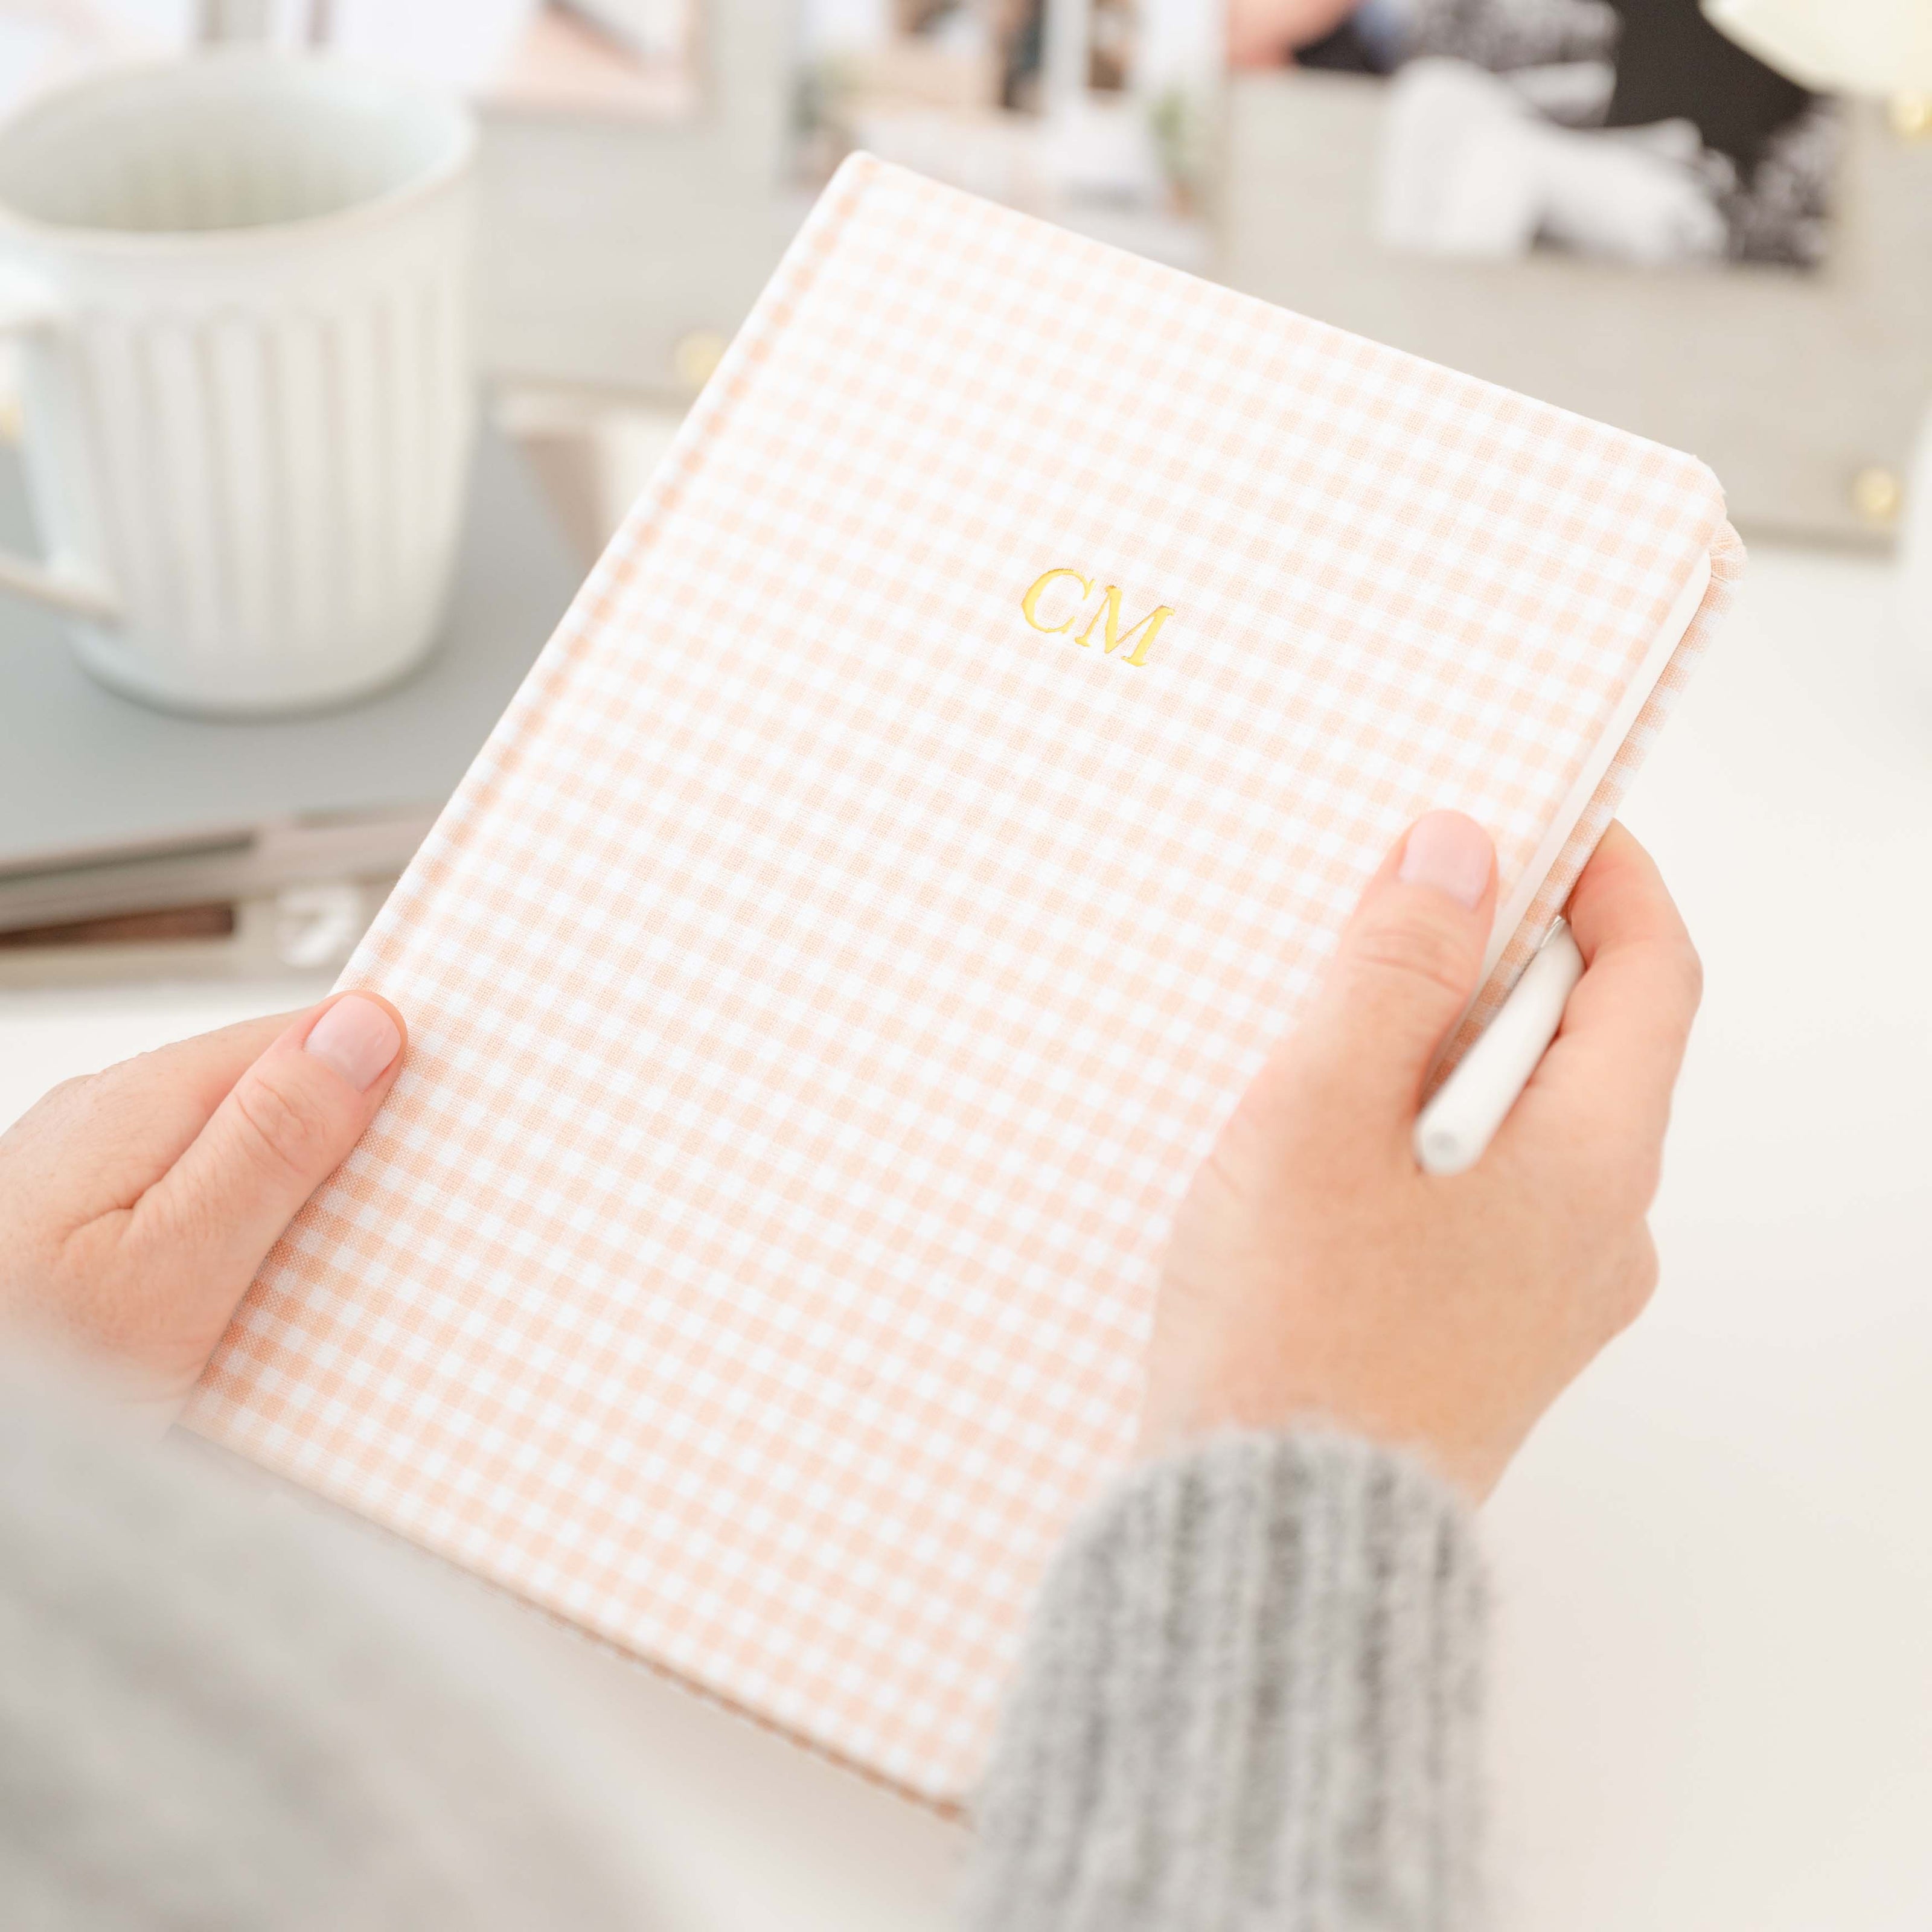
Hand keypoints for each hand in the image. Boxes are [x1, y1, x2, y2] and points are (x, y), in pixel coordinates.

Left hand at [0, 994, 405, 1418]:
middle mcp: (115, 1128)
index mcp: (144, 1108)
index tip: (465, 1113)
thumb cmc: (31, 1376)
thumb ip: (269, 1146)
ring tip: (362, 1276)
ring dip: (313, 1212)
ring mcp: (99, 1187)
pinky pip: (210, 1221)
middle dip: (361, 1152)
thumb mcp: (173, 1270)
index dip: (395, 1068)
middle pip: (285, 1101)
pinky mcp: (97, 1246)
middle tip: (424, 1220)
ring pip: (251, 1165)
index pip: (310, 1035)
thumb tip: (363, 1031)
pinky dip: (261, 1256)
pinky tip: (282, 1308)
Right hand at [1142, 813, 1699, 1498]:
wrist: (1268, 1540)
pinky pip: (1483, 1190)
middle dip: (1502, 959)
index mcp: (1590, 1166)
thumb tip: (1457, 853)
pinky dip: (1425, 1134)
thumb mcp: (1321, 1113)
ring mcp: (1546, 1295)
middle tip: (1398, 911)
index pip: (1652, 976)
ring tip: (1335, 1034)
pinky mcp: (1482, 1334)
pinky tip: (1326, 1147)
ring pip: (1526, 1121)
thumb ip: (1391, 970)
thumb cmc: (1294, 1334)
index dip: (1607, 878)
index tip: (1543, 819)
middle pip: (1587, 1045)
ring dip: (1449, 1051)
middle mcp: (1599, 1233)